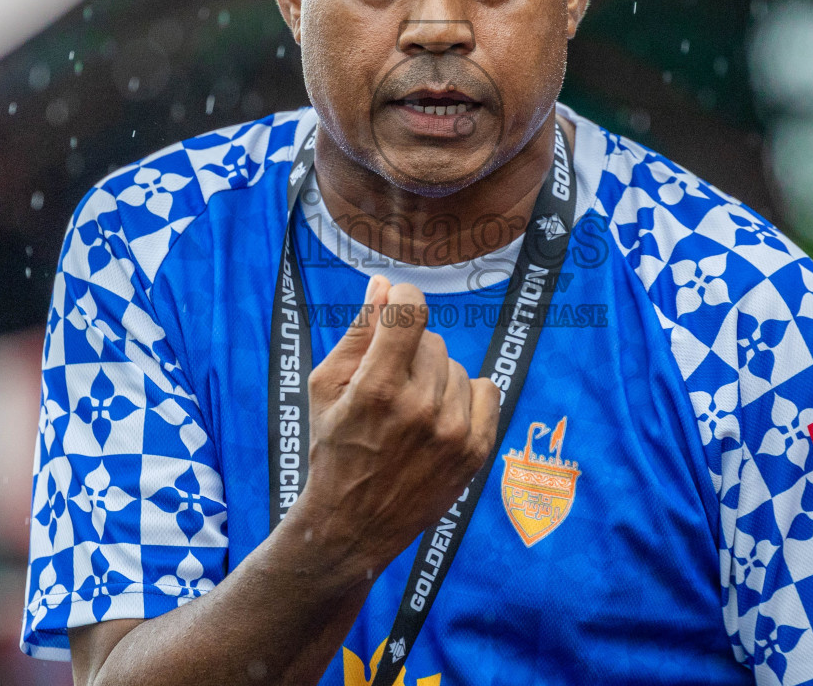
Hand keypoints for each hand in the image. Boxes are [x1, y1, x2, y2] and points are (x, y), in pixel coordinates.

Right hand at [293, 276, 498, 576]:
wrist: (352, 525)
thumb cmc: (333, 448)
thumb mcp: (325, 388)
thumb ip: (358, 332)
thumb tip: (385, 286)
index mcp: (377, 388)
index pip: (410, 310)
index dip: (400, 300)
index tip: (394, 310)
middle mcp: (420, 408)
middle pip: (431, 340)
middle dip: (409, 352)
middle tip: (388, 386)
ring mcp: (454, 432)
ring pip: (456, 365)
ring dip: (434, 377)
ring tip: (410, 411)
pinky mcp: (476, 451)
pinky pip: (487, 389)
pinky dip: (465, 396)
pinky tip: (440, 417)